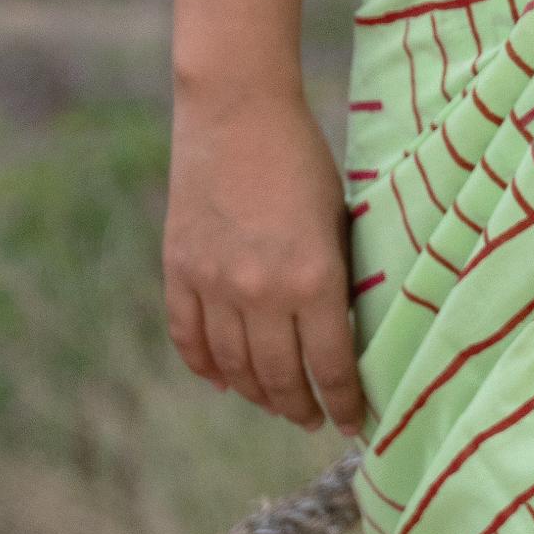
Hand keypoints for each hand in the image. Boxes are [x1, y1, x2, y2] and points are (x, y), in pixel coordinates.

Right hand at [162, 83, 365, 433]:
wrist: (237, 110)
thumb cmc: (303, 159)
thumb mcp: (338, 219)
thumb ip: (336, 278)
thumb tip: (342, 334)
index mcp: (313, 278)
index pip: (331, 365)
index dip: (345, 401)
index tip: (353, 422)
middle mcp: (261, 292)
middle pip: (280, 377)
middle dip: (302, 406)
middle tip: (314, 420)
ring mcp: (214, 284)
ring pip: (234, 367)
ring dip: (258, 394)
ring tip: (277, 404)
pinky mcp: (179, 269)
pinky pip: (189, 337)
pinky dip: (206, 366)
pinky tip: (224, 381)